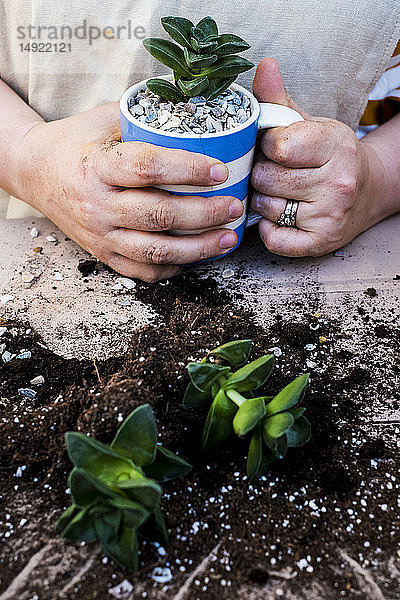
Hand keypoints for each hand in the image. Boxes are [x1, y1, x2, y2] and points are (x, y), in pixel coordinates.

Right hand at [14, 103, 242, 281]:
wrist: (36, 173)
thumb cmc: (77, 143)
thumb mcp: (104, 119)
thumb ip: (145, 117)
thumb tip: (198, 113)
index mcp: (97, 166)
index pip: (148, 168)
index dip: (188, 170)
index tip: (220, 170)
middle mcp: (97, 205)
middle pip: (158, 215)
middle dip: (204, 214)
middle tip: (234, 206)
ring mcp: (100, 235)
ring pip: (154, 250)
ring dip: (197, 248)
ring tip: (227, 238)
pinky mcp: (103, 254)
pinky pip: (142, 270)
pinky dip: (172, 267)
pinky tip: (195, 256)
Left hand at [251, 58, 386, 256]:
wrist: (366, 191)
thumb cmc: (330, 157)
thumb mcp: (308, 124)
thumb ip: (279, 101)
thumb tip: (264, 66)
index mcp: (336, 144)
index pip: (278, 147)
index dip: (266, 147)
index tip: (274, 148)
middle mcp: (338, 181)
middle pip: (266, 178)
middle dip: (262, 174)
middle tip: (275, 172)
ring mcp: (331, 214)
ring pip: (266, 207)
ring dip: (264, 200)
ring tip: (280, 192)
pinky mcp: (321, 242)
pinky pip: (275, 239)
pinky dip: (268, 229)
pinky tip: (278, 216)